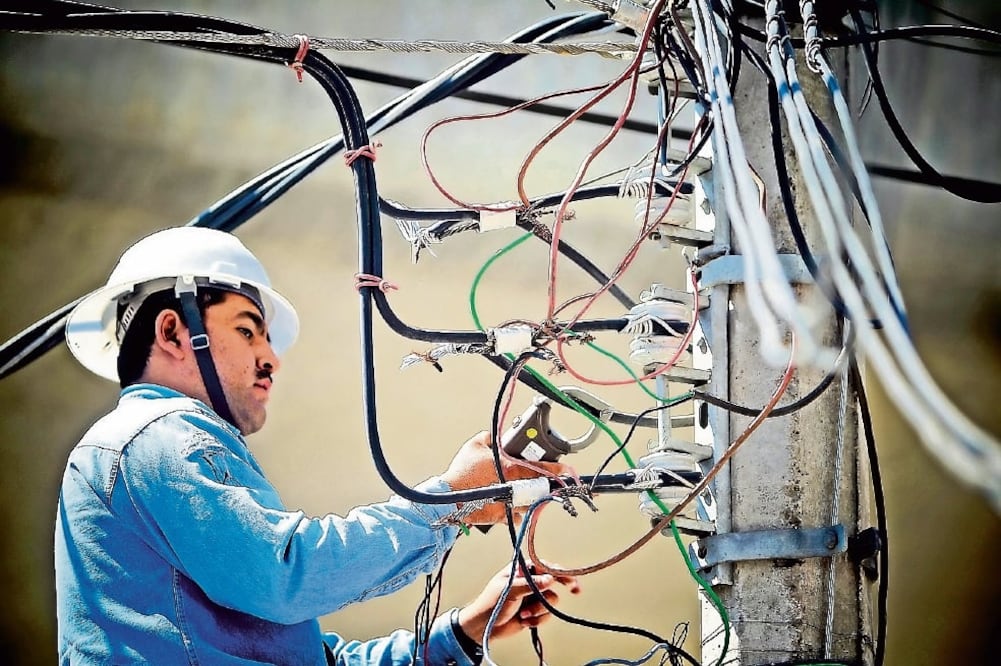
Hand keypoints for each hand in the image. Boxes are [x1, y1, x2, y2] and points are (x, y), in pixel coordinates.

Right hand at [440, 431, 575, 524]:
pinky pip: (516, 515)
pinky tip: (512, 505)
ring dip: (532, 498)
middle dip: (546, 486)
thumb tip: (495, 436)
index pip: (542, 468)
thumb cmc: (461, 473)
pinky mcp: (501, 517)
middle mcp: (514, 488)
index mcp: (512, 468)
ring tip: (528, 492)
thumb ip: (490, 438)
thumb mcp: (475, 445)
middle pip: (541, 488)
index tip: (568, 470)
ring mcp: (509, 504)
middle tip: (551, 483)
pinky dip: (517, 511)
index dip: (558, 469)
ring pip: (531, 503)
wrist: (449, 498)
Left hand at [456, 563, 580, 643]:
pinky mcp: (534, 612)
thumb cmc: (490, 604)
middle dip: (563, 584)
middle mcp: (529, 582)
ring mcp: (533, 597)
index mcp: (521, 571)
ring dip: (538, 609)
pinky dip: (537, 619)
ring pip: (551, 600)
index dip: (558, 570)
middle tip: (575, 589)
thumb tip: (549, 579)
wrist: (484, 627)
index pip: (544, 566)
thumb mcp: (509, 590)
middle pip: (553, 580)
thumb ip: (530, 584)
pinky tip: (524, 621)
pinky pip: (546, 614)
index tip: (568, 578)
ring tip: (524, 614)